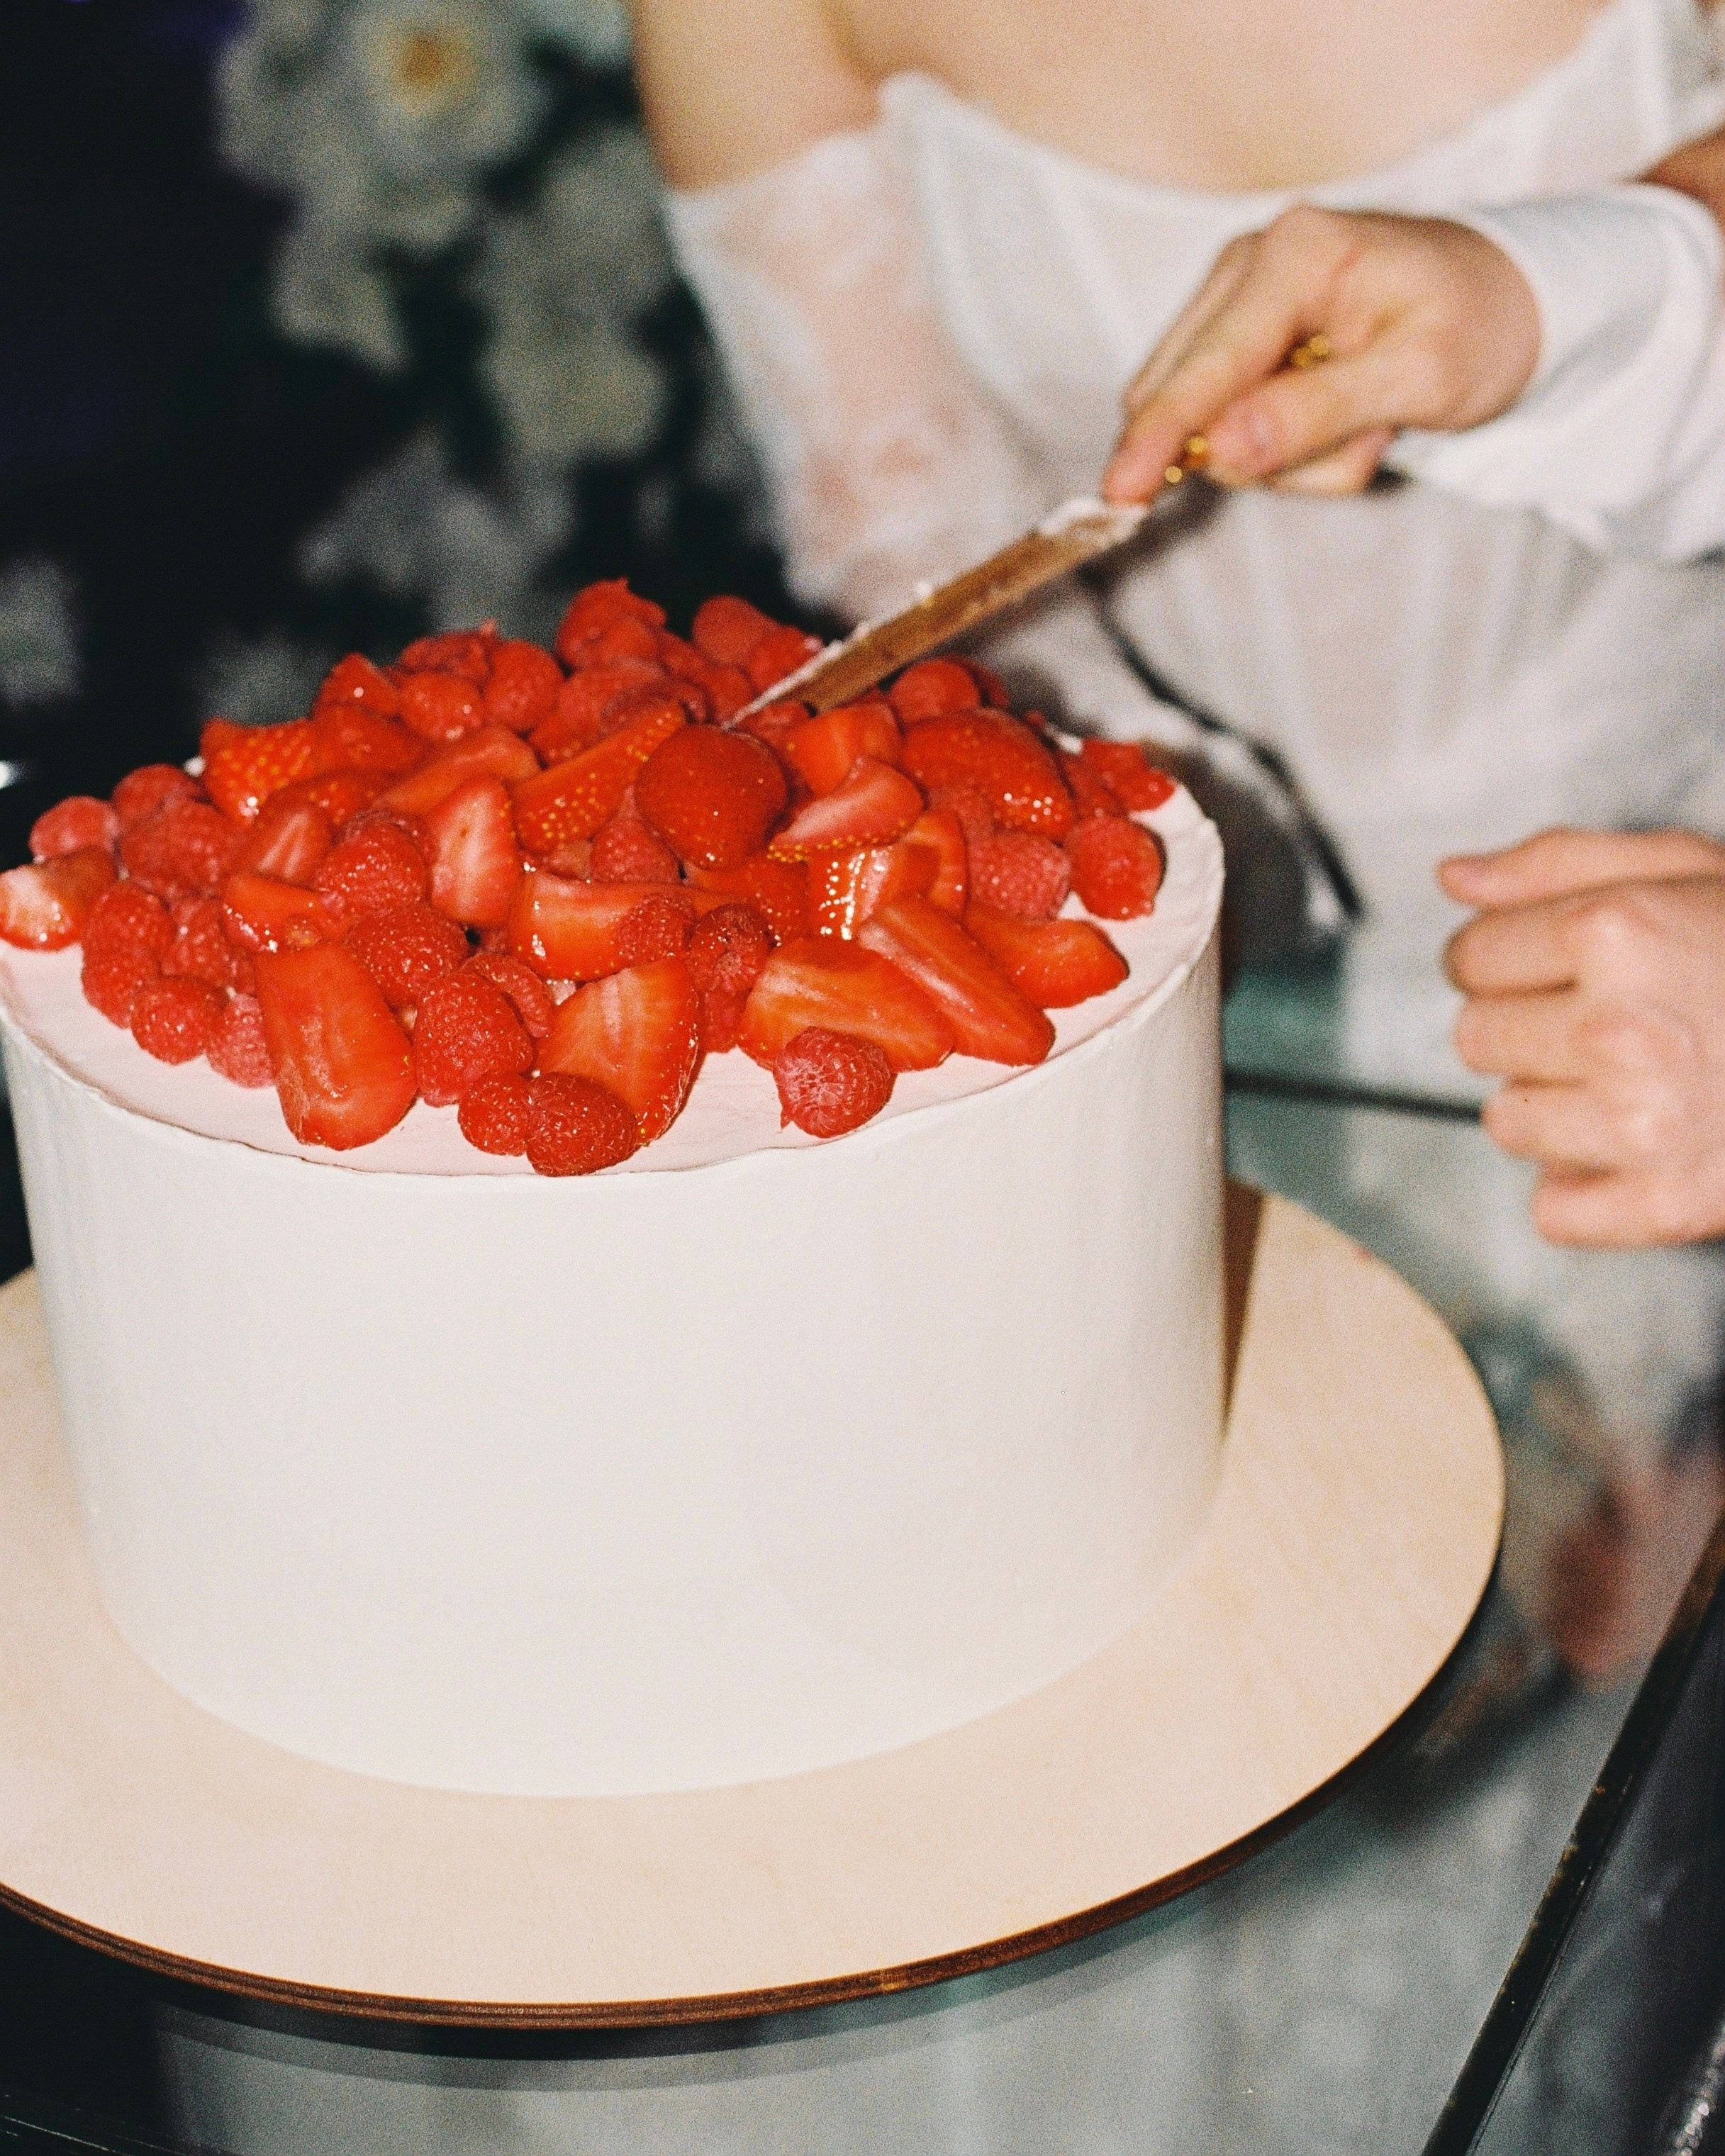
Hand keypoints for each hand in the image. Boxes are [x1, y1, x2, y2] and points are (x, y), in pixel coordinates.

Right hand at [1102, 205, 1539, 504]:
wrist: (1507, 298)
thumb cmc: (1478, 325)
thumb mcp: (1420, 377)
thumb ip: (1315, 412)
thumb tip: (1219, 451)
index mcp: (1296, 255)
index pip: (1207, 366)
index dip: (1160, 436)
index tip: (1118, 494)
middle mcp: (1248, 264)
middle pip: (1186, 398)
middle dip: (1262, 449)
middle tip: (1363, 430)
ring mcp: (1235, 299)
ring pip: (1205, 424)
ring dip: (1286, 453)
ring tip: (1366, 415)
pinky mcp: (1237, 337)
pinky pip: (1226, 426)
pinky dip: (1283, 444)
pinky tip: (1337, 411)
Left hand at [1441, 828, 1724, 1246]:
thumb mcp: (1683, 868)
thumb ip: (1557, 864)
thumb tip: (1455, 879)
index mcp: (1614, 933)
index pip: (1468, 958)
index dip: (1505, 960)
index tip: (1552, 967)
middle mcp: (1617, 1029)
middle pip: (1476, 1040)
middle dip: (1527, 1028)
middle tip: (1608, 1022)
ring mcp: (1642, 1123)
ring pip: (1507, 1124)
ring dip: (1553, 1106)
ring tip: (1631, 1080)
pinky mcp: (1668, 1204)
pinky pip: (1555, 1211)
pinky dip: (1588, 1188)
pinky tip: (1640, 1147)